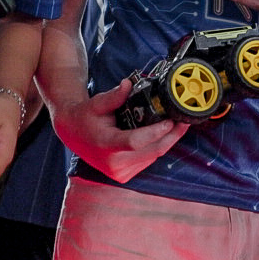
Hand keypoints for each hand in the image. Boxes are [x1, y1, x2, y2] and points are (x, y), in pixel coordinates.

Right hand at [48, 76, 186, 182]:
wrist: (73, 135)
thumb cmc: (85, 118)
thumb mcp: (96, 103)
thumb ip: (114, 96)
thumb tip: (129, 84)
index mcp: (106, 144)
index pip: (135, 141)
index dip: (155, 132)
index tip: (170, 121)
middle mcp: (114, 163)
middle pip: (151, 151)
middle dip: (171, 136)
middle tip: (184, 120)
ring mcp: (120, 172)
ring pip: (153, 157)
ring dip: (168, 142)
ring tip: (179, 126)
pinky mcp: (124, 175)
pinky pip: (148, 161)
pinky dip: (158, 148)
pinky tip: (166, 135)